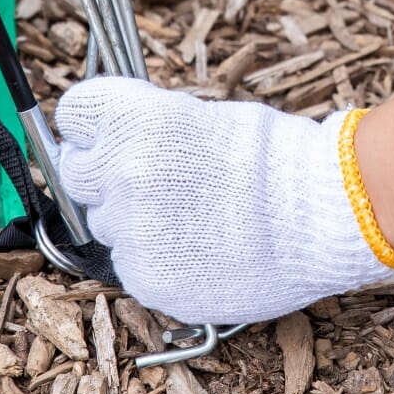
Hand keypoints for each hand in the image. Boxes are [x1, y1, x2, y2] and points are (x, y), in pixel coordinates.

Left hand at [55, 79, 393, 324]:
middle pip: (78, 174)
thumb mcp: (204, 116)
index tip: (107, 135)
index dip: (92, 127)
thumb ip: (149, 129)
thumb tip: (115, 140)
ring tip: (193, 220)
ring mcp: (131, 229)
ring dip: (136, 221)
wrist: (320, 213)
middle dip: (107, 176)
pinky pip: (132, 267)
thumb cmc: (274, 158)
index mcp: (134, 118)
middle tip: (155, 183)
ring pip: (107, 225)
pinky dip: (157, 260)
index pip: (74, 114)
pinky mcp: (147, 278)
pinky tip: (199, 248)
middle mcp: (121, 170)